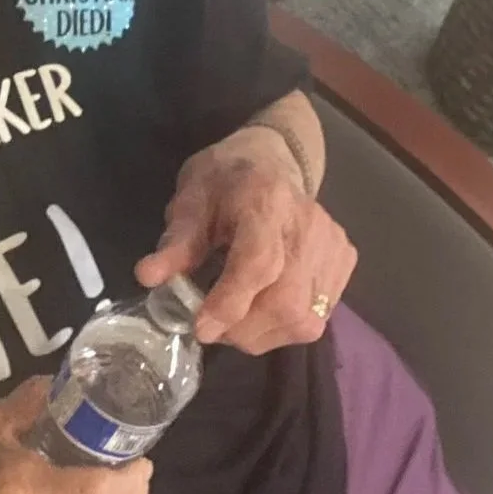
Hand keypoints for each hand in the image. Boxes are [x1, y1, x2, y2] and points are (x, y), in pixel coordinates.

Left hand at [135, 126, 356, 354]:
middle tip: (211, 323)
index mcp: (266, 202)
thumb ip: (175, 242)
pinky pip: (317, 315)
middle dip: (242, 328)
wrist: (274, 160)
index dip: (231, 301)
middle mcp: (308, 226)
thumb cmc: (225, 181)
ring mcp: (333, 246)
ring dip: (262, 333)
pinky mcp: (345, 262)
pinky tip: (263, 305)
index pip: (259, 263)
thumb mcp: (191, 200)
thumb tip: (148, 277)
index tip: (200, 327)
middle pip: (287, 302)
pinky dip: (283, 324)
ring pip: (305, 320)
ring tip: (235, 317)